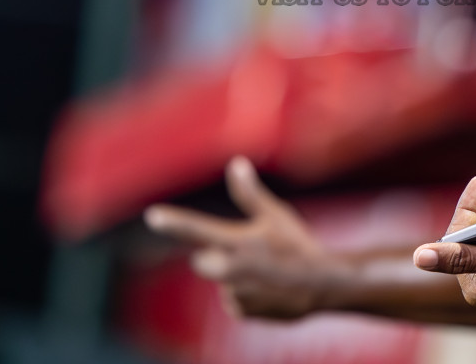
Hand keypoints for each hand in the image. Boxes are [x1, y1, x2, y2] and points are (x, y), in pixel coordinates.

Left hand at [145, 156, 340, 318]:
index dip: (173, 222)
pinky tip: (266, 289)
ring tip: (265, 273)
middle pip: (201, 261)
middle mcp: (231, 269)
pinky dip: (244, 294)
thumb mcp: (275, 215)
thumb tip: (235, 162)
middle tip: (244, 252)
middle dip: (214, 256)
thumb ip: (249, 193)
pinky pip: (232, 300)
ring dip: (234, 276)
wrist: (322, 286)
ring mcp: (235, 294)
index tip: (152, 215)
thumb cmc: (298, 245)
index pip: (197, 229)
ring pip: (221, 281)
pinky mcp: (241, 312)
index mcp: (238, 242)